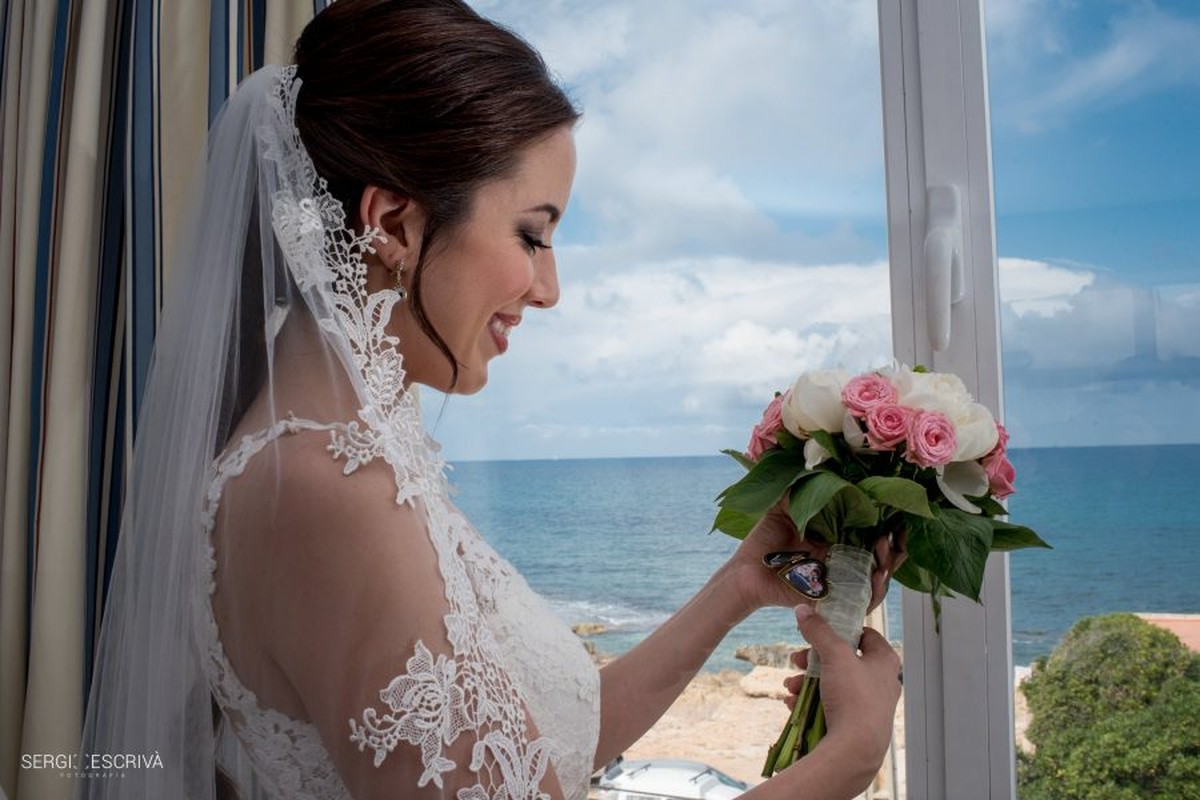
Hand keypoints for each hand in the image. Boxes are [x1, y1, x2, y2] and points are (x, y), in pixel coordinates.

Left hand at [728, 503, 907, 613]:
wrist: (744, 572)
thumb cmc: (764, 541)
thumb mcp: (784, 506)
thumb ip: (803, 489)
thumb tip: (824, 466)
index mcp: (836, 539)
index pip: (871, 533)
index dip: (890, 526)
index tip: (901, 514)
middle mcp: (843, 560)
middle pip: (881, 557)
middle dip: (896, 548)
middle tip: (898, 535)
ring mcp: (839, 580)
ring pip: (876, 579)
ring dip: (887, 566)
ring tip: (886, 550)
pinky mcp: (832, 598)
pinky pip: (860, 600)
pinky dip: (872, 591)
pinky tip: (875, 576)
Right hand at [788, 606, 901, 772]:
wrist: (854, 750)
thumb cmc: (854, 697)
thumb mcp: (834, 655)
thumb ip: (818, 630)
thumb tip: (803, 609)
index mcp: (885, 660)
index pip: (863, 634)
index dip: (839, 630)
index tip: (818, 631)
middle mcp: (881, 680)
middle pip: (842, 659)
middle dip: (813, 661)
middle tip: (796, 661)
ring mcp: (869, 703)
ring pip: (833, 683)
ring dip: (806, 682)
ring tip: (790, 687)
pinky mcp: (856, 722)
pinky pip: (831, 704)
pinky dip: (811, 701)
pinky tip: (794, 704)